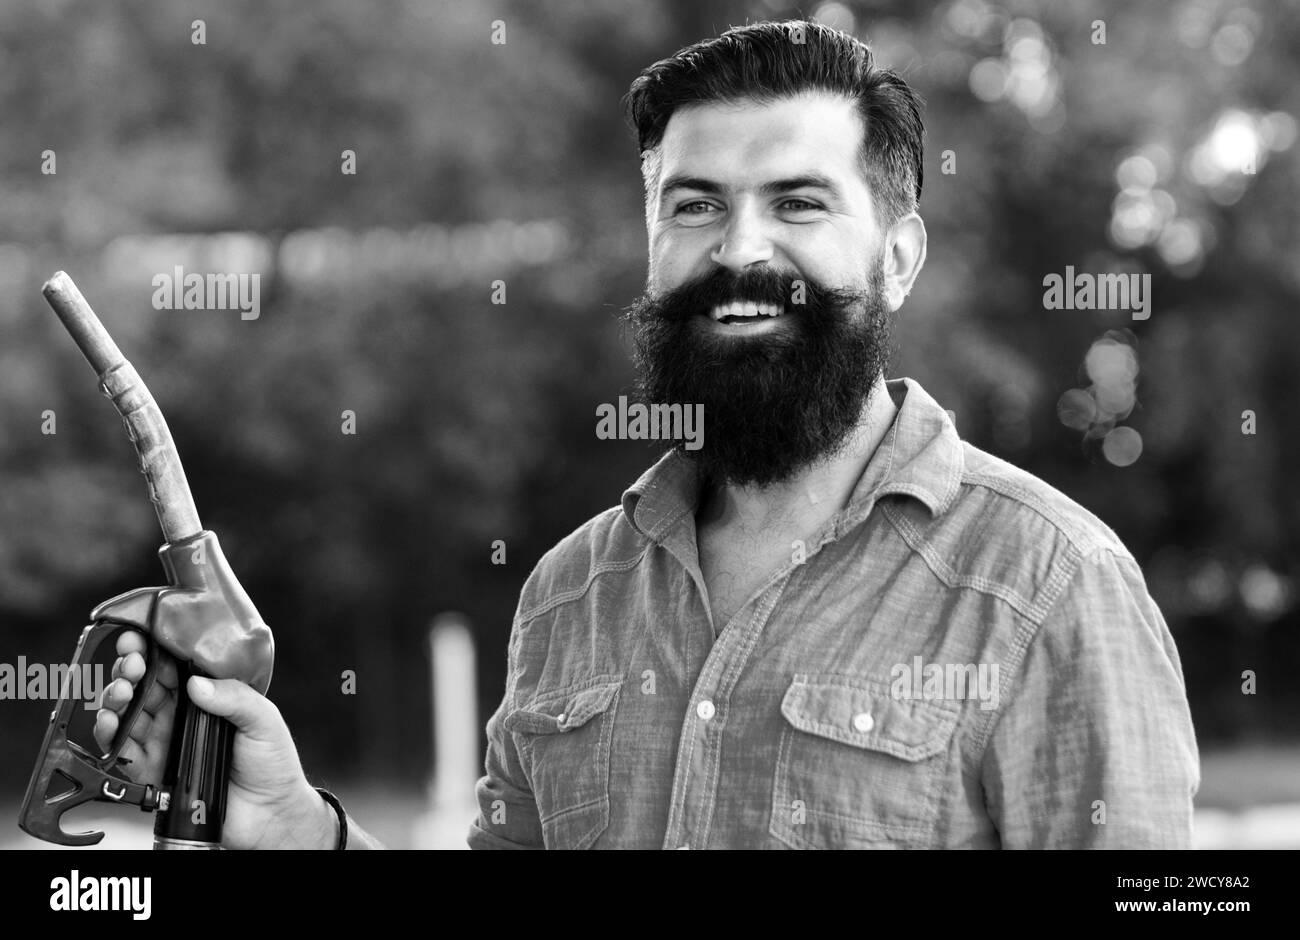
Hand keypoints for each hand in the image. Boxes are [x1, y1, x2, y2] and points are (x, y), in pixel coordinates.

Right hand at [94, 630, 335, 848]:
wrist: (270, 814)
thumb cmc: (273, 764)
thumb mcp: (263, 719)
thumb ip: (233, 697)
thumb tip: (196, 683)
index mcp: (206, 697)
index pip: (172, 667)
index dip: (152, 650)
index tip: (138, 638)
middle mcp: (180, 716)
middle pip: (143, 685)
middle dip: (129, 669)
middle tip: (131, 663)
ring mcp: (164, 742)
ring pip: (127, 713)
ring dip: (116, 697)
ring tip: (122, 691)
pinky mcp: (153, 771)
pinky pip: (122, 750)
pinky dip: (109, 734)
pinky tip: (110, 721)